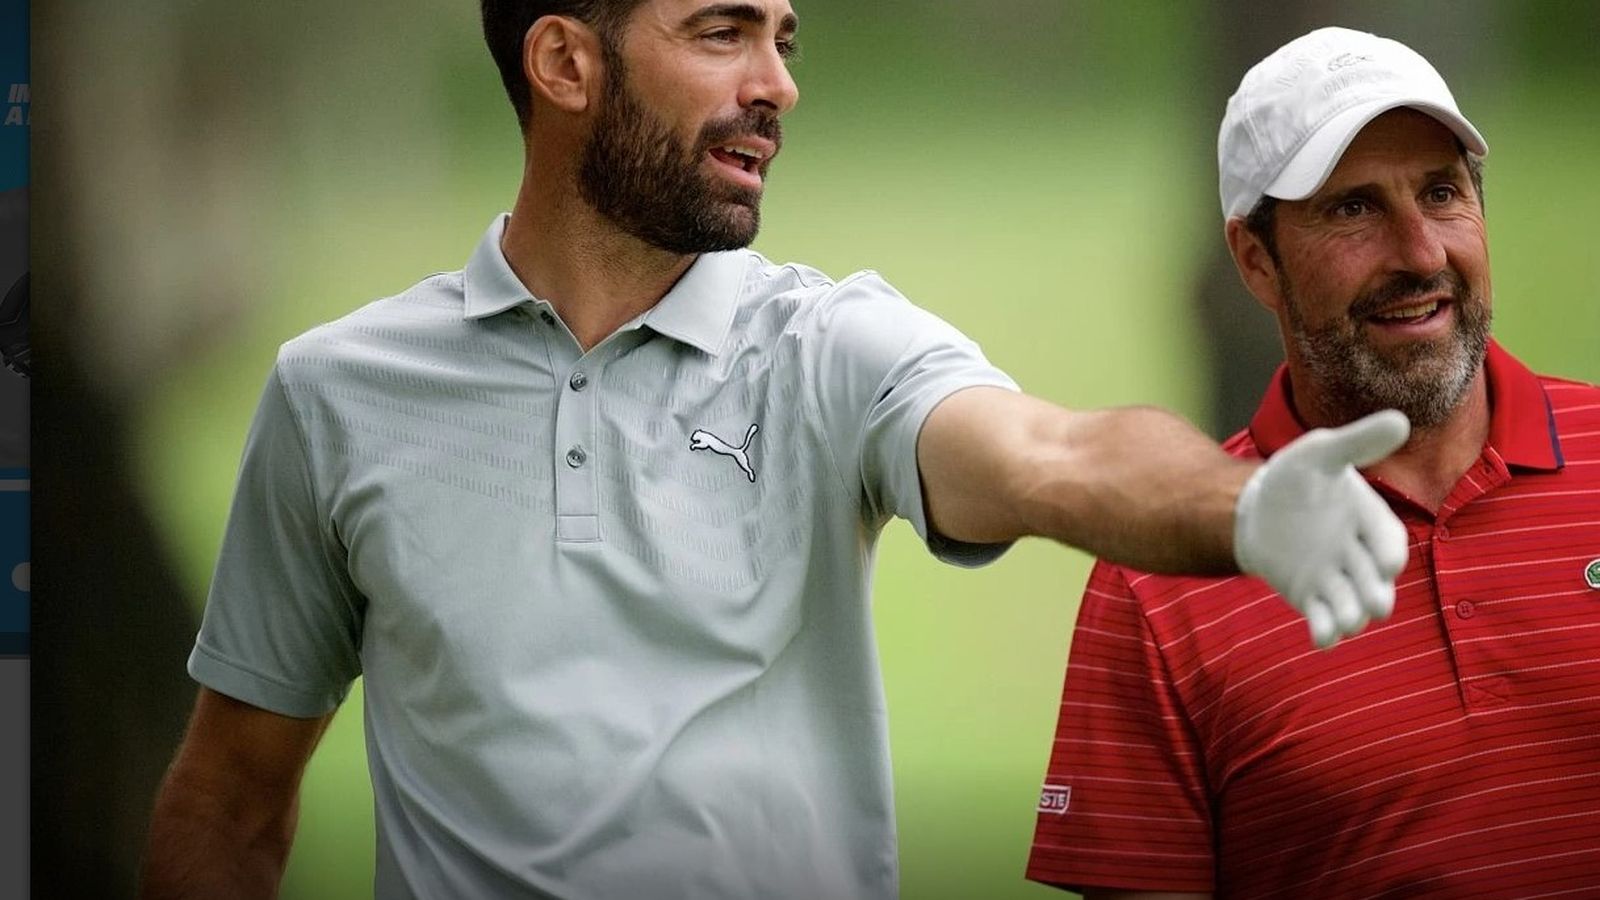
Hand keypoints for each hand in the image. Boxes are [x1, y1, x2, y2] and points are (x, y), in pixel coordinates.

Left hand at [1233, 410, 1409, 647]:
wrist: (1256, 508)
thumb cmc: (1295, 477)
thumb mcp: (1321, 454)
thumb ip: (1357, 442)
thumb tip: (1400, 420)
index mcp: (1370, 521)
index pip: (1388, 544)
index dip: (1388, 555)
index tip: (1386, 563)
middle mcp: (1359, 555)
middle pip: (1376, 583)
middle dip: (1377, 595)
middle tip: (1375, 605)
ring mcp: (1337, 580)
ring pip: (1353, 607)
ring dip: (1352, 617)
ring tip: (1345, 623)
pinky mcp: (1313, 598)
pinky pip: (1324, 620)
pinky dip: (1325, 632)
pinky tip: (1320, 639)